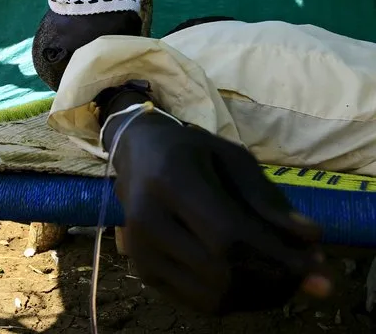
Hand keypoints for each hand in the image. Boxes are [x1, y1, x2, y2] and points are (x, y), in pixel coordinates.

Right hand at [100, 92, 331, 313]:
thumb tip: (312, 240)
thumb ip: (269, 199)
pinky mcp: (144, 271)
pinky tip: (251, 281)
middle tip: (303, 273)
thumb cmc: (191, 151)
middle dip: (272, 279)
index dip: (276, 255)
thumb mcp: (233, 158)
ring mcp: (141, 250)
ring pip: (211, 297)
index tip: (315, 262)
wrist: (138, 155)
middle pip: (220, 272)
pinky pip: (198, 302)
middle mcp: (148, 220)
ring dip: (257, 296)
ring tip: (282, 280)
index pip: (228, 235)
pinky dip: (234, 299)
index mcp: (171, 182)